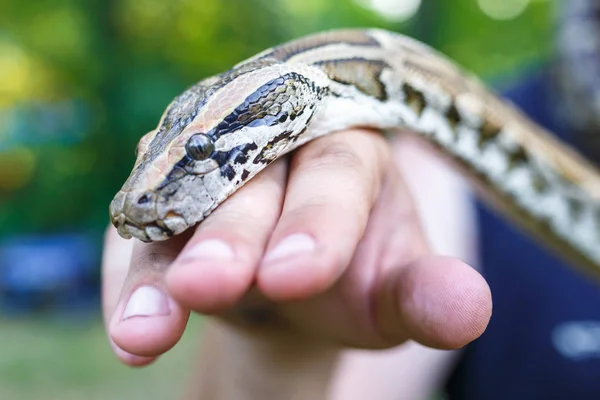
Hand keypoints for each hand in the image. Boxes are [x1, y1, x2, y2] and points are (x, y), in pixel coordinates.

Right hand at [101, 128, 491, 382]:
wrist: (298, 277)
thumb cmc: (355, 273)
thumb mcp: (395, 288)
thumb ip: (427, 293)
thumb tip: (469, 308)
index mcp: (345, 143)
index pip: (335, 171)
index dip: (317, 221)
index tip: (298, 278)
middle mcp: (269, 140)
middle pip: (246, 178)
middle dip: (229, 237)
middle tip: (210, 286)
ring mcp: (207, 165)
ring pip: (177, 210)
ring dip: (159, 272)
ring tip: (148, 331)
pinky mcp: (162, 203)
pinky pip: (139, 244)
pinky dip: (131, 291)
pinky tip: (132, 337)